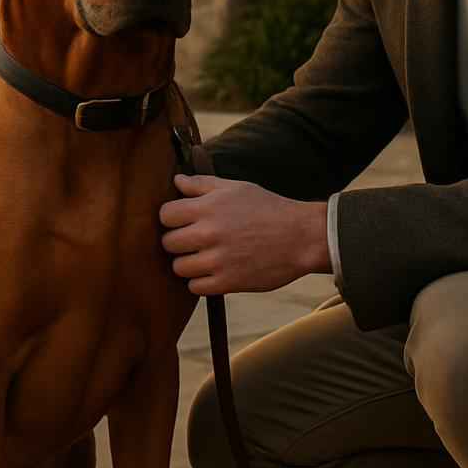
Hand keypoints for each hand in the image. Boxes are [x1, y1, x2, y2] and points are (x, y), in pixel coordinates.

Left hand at [158, 174, 330, 295]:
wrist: (301, 237)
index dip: (171, 218)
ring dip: (188, 263)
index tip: (182, 221)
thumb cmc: (268, 209)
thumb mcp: (236, 188)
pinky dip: (201, 282)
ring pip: (179, 267)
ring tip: (204, 257)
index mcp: (208, 207)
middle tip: (194, 241)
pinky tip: (214, 271)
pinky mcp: (228, 282)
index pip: (165, 215)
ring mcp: (218, 260)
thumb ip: (202, 184)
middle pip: (168, 243)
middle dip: (178, 241)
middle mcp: (209, 233)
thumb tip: (177, 180)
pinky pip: (195, 287)